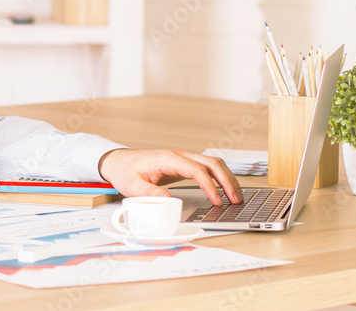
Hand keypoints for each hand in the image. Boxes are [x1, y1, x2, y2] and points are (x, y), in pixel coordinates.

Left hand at [98, 148, 241, 205]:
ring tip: (236, 197)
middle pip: (211, 163)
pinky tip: (225, 190)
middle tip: (236, 200)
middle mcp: (179, 155)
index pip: (196, 169)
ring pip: (213, 163)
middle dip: (227, 181)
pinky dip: (220, 177)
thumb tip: (168, 199)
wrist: (119, 161)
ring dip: (227, 178)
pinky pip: (207, 168)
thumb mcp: (132, 185)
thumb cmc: (125, 171)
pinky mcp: (184, 164)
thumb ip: (149, 192)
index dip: (209, 185)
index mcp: (168, 159)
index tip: (216, 201)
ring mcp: (183, 158)